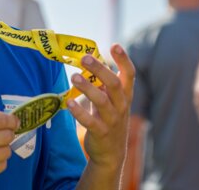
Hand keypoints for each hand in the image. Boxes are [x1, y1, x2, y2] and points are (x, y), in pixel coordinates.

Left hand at [67, 44, 134, 169]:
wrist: (111, 153)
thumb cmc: (109, 119)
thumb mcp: (111, 100)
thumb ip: (104, 83)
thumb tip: (90, 60)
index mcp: (125, 95)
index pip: (129, 74)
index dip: (124, 60)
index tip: (115, 45)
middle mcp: (122, 106)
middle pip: (114, 84)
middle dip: (100, 69)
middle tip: (85, 58)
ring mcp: (112, 120)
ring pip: (102, 101)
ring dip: (87, 88)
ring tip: (74, 77)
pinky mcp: (101, 133)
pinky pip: (90, 121)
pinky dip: (80, 111)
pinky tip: (69, 102)